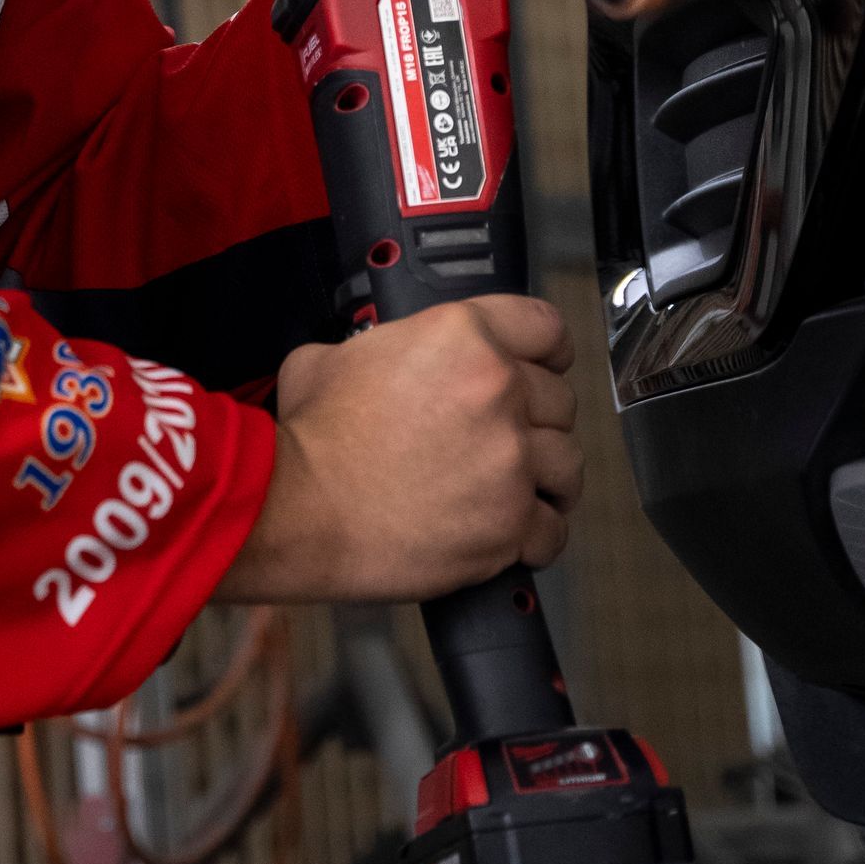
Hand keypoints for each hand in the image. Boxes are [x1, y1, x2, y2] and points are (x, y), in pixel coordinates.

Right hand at [218, 297, 579, 603]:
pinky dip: (538, 535)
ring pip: (568, 463)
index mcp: (461, 337)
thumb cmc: (306, 439)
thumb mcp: (329, 358)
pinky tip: (516, 534)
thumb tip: (384, 359)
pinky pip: (553, 529)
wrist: (296, 509)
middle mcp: (497, 392)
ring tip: (521, 487)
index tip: (546, 366)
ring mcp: (510, 461)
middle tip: (508, 437)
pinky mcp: (508, 524)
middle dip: (538, 419)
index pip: (545, 328)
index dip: (547, 350)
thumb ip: (380, 348)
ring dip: (548, 476)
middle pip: (560, 400)